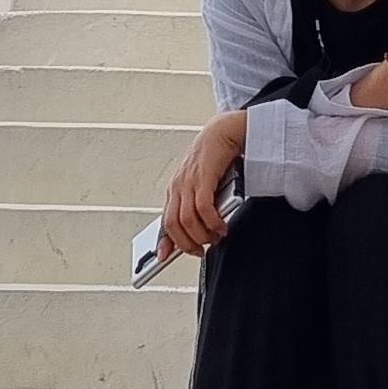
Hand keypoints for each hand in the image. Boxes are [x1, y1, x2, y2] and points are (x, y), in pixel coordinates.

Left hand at [161, 108, 247, 254]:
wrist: (224, 131)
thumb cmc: (216, 157)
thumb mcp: (203, 183)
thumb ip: (199, 203)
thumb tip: (202, 227)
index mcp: (176, 189)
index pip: (165, 220)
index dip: (164, 241)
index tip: (164, 257)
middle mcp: (178, 186)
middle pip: (173, 225)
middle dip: (187, 244)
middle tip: (201, 250)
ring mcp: (189, 182)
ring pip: (188, 221)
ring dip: (202, 236)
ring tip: (215, 238)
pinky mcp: (203, 178)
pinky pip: (204, 209)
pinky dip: (212, 223)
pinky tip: (221, 227)